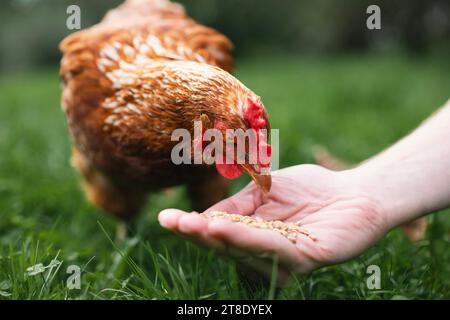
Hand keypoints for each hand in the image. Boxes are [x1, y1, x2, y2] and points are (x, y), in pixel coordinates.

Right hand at [158, 165, 389, 278]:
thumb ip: (237, 204)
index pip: (219, 234)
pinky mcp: (306, 258)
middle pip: (227, 247)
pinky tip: (223, 228)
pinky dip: (245, 239)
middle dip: (199, 235)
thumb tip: (202, 216)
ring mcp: (285, 260)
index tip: (166, 218)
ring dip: (217, 238)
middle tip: (173, 223)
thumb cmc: (311, 190)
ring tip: (193, 226)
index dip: (193, 228)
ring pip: (245, 250)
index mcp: (255, 237)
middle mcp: (267, 254)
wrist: (355, 190)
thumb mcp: (265, 190)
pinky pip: (272, 250)